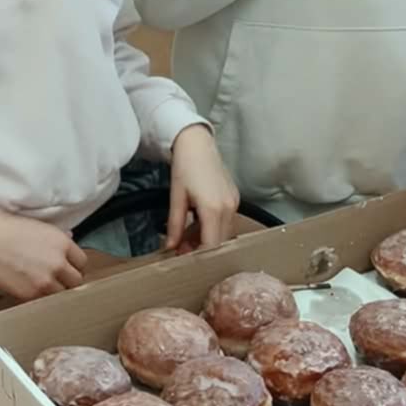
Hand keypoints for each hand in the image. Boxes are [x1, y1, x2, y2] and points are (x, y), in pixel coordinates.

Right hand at [0, 205, 88, 301]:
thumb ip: (58, 237)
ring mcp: (45, 281)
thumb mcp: (38, 226)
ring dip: (55, 290)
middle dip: (68, 280)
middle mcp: (58, 263)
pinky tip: (30, 287)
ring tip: (42, 284)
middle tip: (57, 278)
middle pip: (76, 281)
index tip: (68, 267)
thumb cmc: (6, 229)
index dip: (74, 265)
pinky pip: (44, 300)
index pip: (82, 262)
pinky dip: (40, 296)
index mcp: (62, 243)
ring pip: (62, 294)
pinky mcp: (30, 294)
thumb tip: (70, 239)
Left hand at [166, 125, 239, 252]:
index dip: (198, 256)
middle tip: (182, 251)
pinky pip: (226, 221)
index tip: (184, 260)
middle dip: (201, 250)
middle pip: (219, 241)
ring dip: (207, 239)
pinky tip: (197, 224)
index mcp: (213, 208)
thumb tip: (170, 246)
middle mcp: (228, 207)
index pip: (211, 244)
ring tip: (187, 237)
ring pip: (224, 233)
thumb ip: (175, 225)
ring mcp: (234, 202)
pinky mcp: (234, 198)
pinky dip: (213, 228)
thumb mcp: (176, 197)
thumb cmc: (185, 167)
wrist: (197, 144)